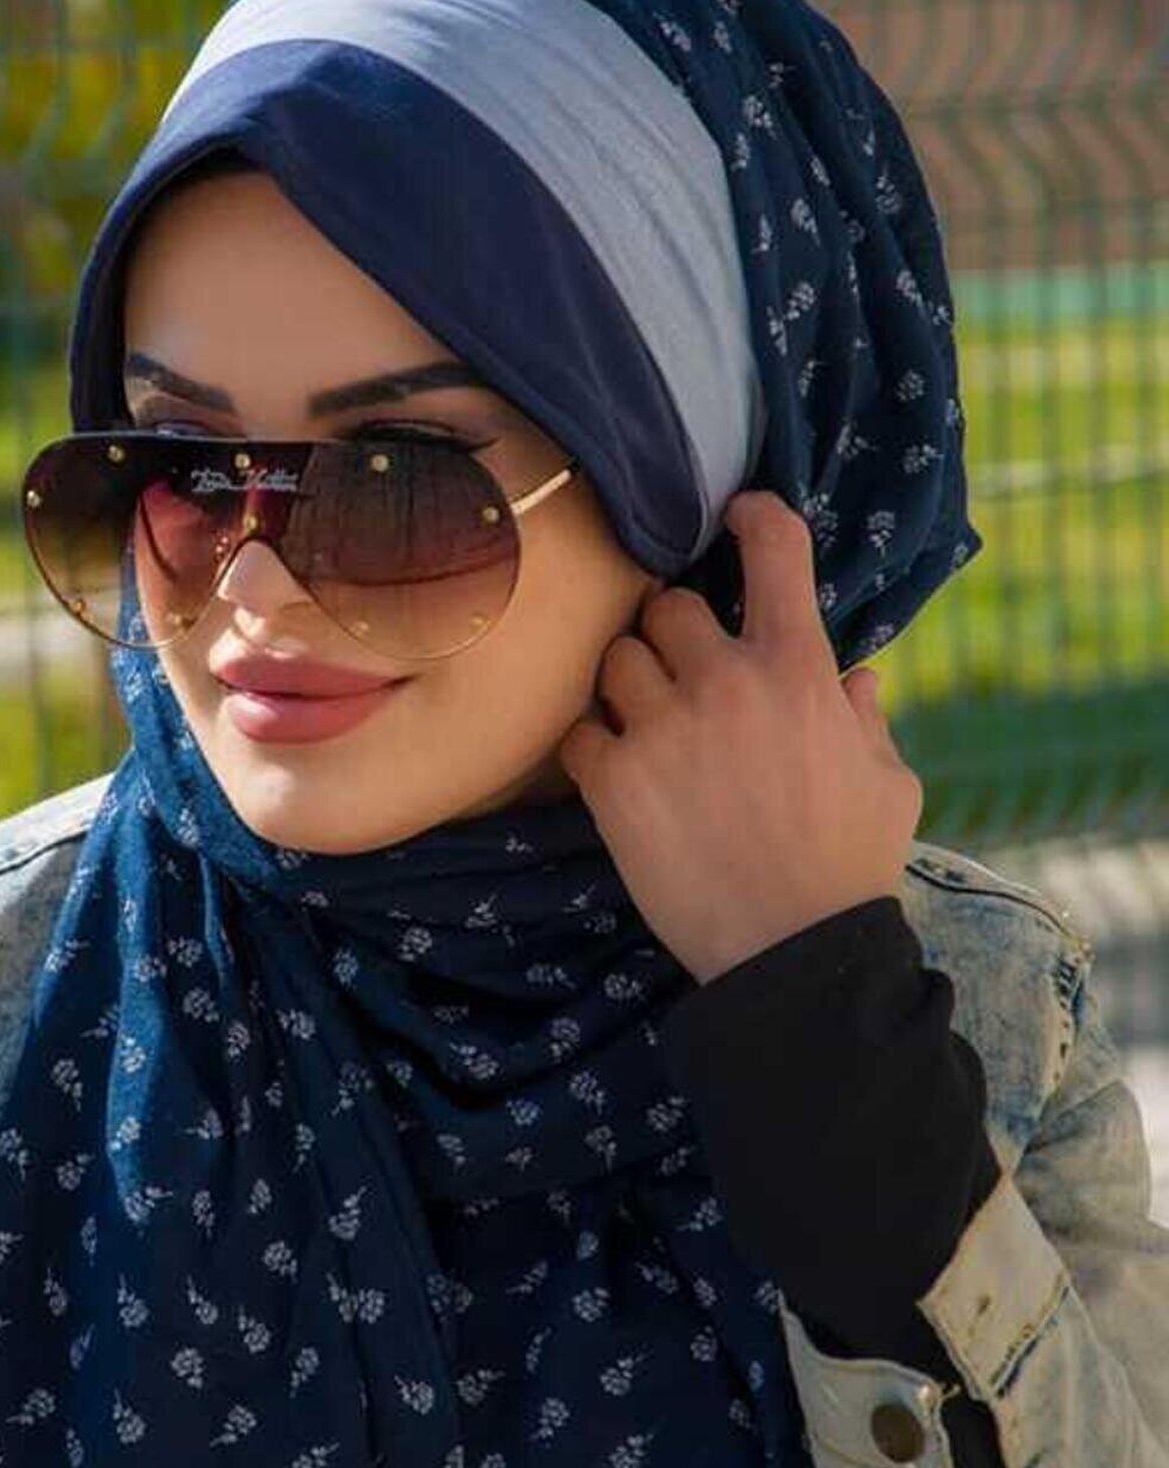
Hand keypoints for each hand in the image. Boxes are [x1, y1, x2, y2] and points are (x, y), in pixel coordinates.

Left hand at [557, 489, 923, 984]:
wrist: (793, 954)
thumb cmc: (850, 868)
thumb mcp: (888, 783)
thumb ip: (865, 719)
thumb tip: (856, 675)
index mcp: (799, 669)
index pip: (774, 550)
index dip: (752, 517)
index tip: (735, 514)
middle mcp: (726, 683)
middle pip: (668, 606)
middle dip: (674, 632)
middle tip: (683, 669)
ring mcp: (662, 728)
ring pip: (616, 659)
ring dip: (628, 683)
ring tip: (646, 721)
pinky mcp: (612, 781)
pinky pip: (579, 731)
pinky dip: (592, 745)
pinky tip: (616, 771)